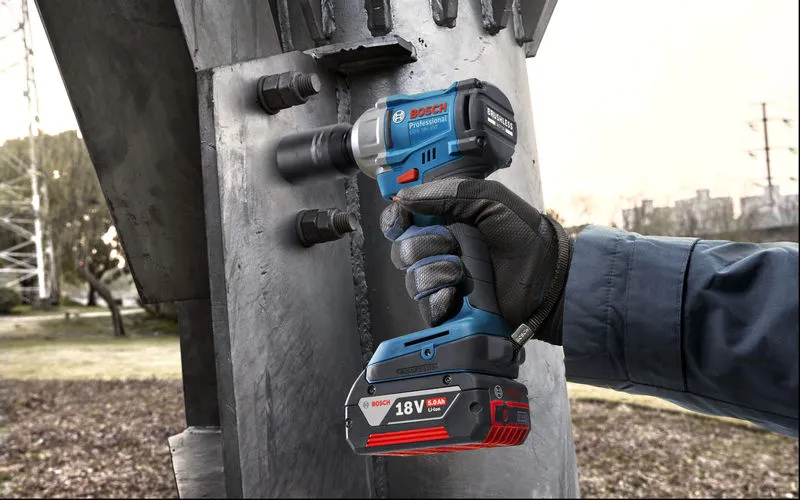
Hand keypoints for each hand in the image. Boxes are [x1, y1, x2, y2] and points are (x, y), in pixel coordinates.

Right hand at [379, 178, 572, 345]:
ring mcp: (444, 281)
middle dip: (423, 247)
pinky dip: (438, 300)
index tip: (402, 220)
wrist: (548, 277)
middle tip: (452, 245)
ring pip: (412, 279)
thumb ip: (448, 193)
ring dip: (434, 273)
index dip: (395, 221)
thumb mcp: (490, 199)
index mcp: (445, 222)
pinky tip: (456, 294)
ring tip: (460, 272)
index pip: (402, 221)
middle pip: (402, 251)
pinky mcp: (450, 309)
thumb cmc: (525, 238)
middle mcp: (440, 251)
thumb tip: (404, 197)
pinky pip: (426, 307)